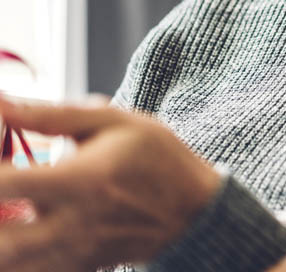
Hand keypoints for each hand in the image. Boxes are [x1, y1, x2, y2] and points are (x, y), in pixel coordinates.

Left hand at [0, 96, 221, 270]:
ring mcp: (72, 253)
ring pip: (9, 265)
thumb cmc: (156, 158)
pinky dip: (13, 259)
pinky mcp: (75, 269)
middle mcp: (73, 225)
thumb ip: (54, 114)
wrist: (193, 210)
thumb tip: (2, 104)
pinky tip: (18, 231)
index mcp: (82, 181)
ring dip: (1, 239)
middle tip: (0, 190)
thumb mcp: (116, 122)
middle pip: (1, 242)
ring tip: (6, 211)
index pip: (6, 184)